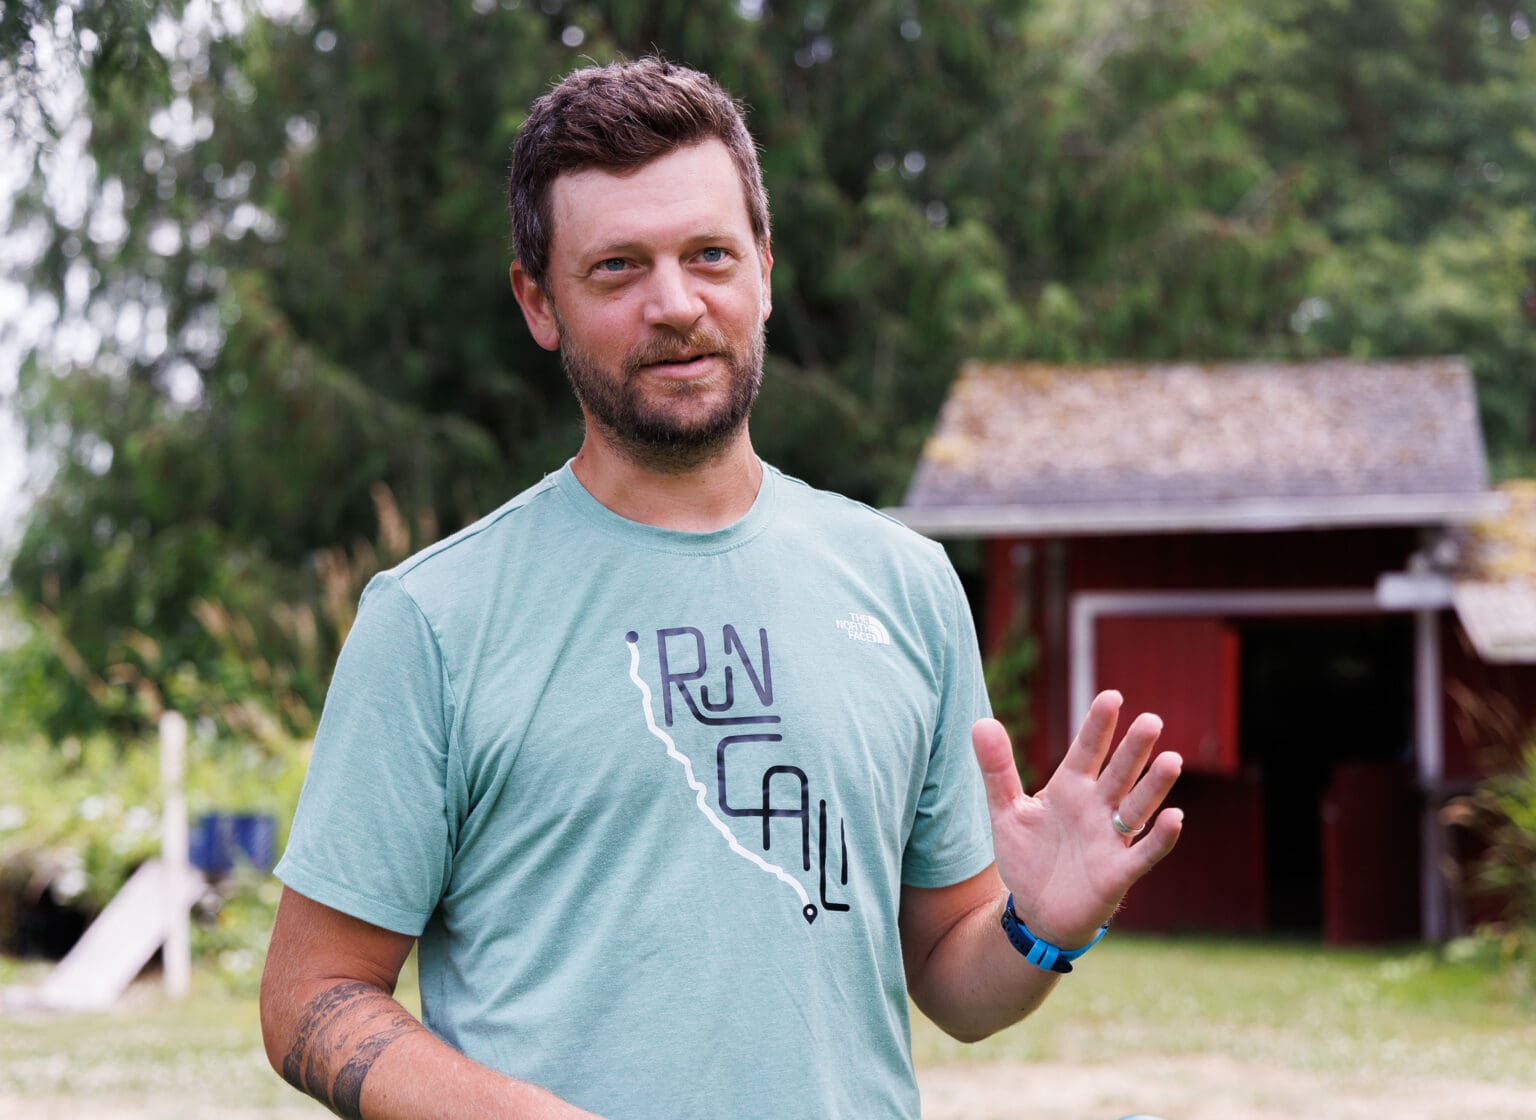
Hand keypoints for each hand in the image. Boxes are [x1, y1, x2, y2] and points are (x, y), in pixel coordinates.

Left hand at [971, 690, 1182, 948]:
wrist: (1036, 911)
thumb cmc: (1027, 856)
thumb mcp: (1006, 811)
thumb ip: (997, 769)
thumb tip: (980, 722)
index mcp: (1069, 788)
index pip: (1086, 750)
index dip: (1099, 725)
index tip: (1112, 696)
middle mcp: (1096, 807)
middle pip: (1118, 772)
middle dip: (1134, 748)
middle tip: (1151, 719)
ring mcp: (1110, 839)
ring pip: (1138, 806)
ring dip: (1154, 786)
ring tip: (1172, 759)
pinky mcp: (1119, 872)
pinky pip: (1145, 852)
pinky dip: (1161, 837)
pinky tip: (1175, 817)